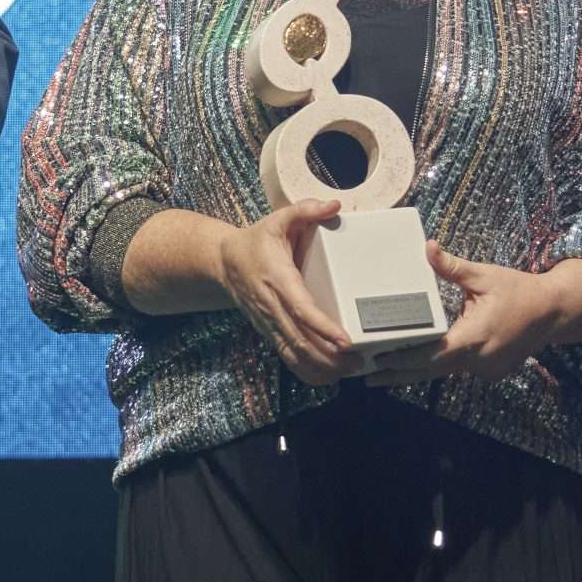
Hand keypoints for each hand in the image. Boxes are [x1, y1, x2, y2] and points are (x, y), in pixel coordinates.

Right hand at [216, 200, 356, 385]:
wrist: (222, 262)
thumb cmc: (256, 241)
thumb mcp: (277, 219)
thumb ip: (305, 210)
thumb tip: (333, 205)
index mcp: (278, 278)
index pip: (302, 308)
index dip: (323, 327)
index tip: (345, 340)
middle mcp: (273, 305)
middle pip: (300, 340)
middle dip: (330, 356)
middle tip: (359, 361)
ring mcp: (269, 322)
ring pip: (294, 354)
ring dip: (322, 367)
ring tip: (350, 370)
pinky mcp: (269, 331)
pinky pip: (288, 357)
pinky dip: (307, 371)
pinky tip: (328, 376)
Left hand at [365, 242, 567, 387]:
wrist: (554, 312)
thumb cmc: (520, 291)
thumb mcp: (485, 276)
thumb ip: (452, 267)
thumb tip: (427, 247)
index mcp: (473, 337)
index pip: (430, 354)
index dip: (402, 359)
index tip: (377, 360)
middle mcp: (478, 359)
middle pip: (430, 371)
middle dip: (398, 374)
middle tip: (367, 376)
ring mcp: (485, 369)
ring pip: (443, 372)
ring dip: (415, 372)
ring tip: (382, 375)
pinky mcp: (490, 371)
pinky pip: (459, 370)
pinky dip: (439, 367)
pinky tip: (416, 365)